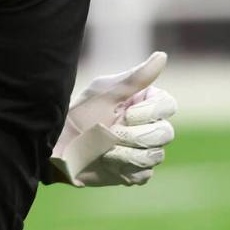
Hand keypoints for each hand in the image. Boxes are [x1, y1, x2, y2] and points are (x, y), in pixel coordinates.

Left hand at [49, 52, 176, 186]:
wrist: (61, 145)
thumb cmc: (81, 112)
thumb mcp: (106, 92)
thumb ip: (136, 78)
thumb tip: (163, 56)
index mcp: (145, 102)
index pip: (169, 105)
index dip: (151, 113)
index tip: (128, 113)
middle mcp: (149, 125)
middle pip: (166, 133)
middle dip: (136, 135)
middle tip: (112, 132)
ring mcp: (144, 149)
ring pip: (156, 155)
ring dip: (128, 152)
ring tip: (105, 147)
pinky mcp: (136, 171)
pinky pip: (145, 173)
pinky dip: (124, 167)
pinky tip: (107, 160)